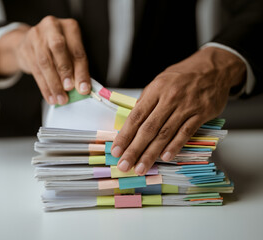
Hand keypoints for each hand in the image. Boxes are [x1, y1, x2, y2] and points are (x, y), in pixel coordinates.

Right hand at [0, 16, 90, 104]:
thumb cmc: (56, 50)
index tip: (83, 88)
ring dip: (54, 84)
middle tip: (69, 89)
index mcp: (69, 27)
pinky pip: (36, 71)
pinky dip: (45, 87)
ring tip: (60, 98)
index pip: (76, 50)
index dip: (81, 71)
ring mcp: (36, 36)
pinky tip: (51, 97)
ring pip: (45, 62)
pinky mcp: (25, 48)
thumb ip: (77, 68)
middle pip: (58, 48)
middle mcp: (51, 27)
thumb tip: (82, 88)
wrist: (31, 43)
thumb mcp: (70, 53)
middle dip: (65, 71)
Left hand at [111, 47, 245, 174]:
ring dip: (151, 153)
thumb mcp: (160, 81)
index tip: (116, 150)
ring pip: (165, 134)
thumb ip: (147, 101)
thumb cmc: (184, 75)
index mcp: (155, 90)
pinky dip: (175, 146)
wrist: (215, 67)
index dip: (125, 135)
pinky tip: (165, 157)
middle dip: (134, 149)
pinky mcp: (202, 113)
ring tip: (141, 167)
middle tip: (124, 164)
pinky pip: (186, 132)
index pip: (136, 116)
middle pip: (148, 128)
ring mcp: (186, 107)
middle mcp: (169, 98)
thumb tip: (134, 121)